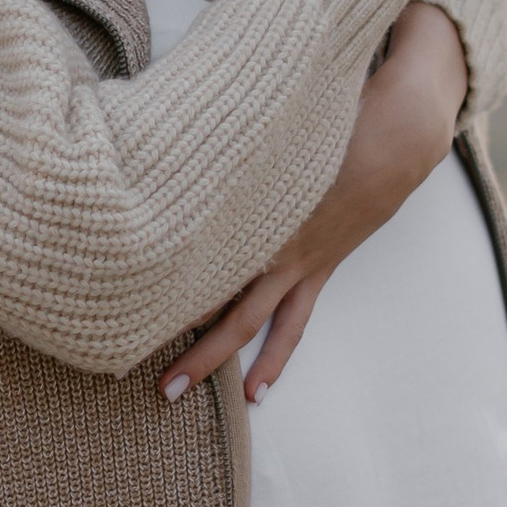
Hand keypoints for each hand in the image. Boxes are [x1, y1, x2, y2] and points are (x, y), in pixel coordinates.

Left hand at [162, 4, 470, 402]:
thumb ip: (218, 120)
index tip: (107, 288)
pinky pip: (292, 324)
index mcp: (254, 204)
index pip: (195, 248)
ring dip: (215, 358)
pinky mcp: (318, 268)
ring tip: (177, 393)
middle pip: (216, 298)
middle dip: (175, 335)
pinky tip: (257, 394)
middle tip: (127, 366)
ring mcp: (298, 261)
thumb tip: (163, 117)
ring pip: (250, 322)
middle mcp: (272, 241)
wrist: (399, 133)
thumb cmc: (331, 112)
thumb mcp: (268, 115)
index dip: (154, 269)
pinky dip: (275, 358)